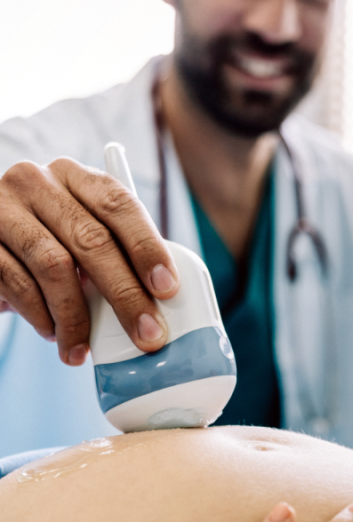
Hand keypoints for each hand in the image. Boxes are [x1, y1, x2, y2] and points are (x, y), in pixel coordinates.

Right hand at [0, 158, 179, 363]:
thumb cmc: (50, 240)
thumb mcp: (84, 234)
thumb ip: (117, 253)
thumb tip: (158, 301)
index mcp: (76, 176)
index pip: (120, 205)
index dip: (147, 248)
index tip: (167, 288)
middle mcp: (37, 183)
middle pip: (92, 240)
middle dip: (125, 294)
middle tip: (146, 334)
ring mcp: (2, 208)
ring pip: (54, 266)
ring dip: (76, 316)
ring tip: (84, 345)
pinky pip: (17, 283)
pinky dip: (41, 316)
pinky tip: (54, 333)